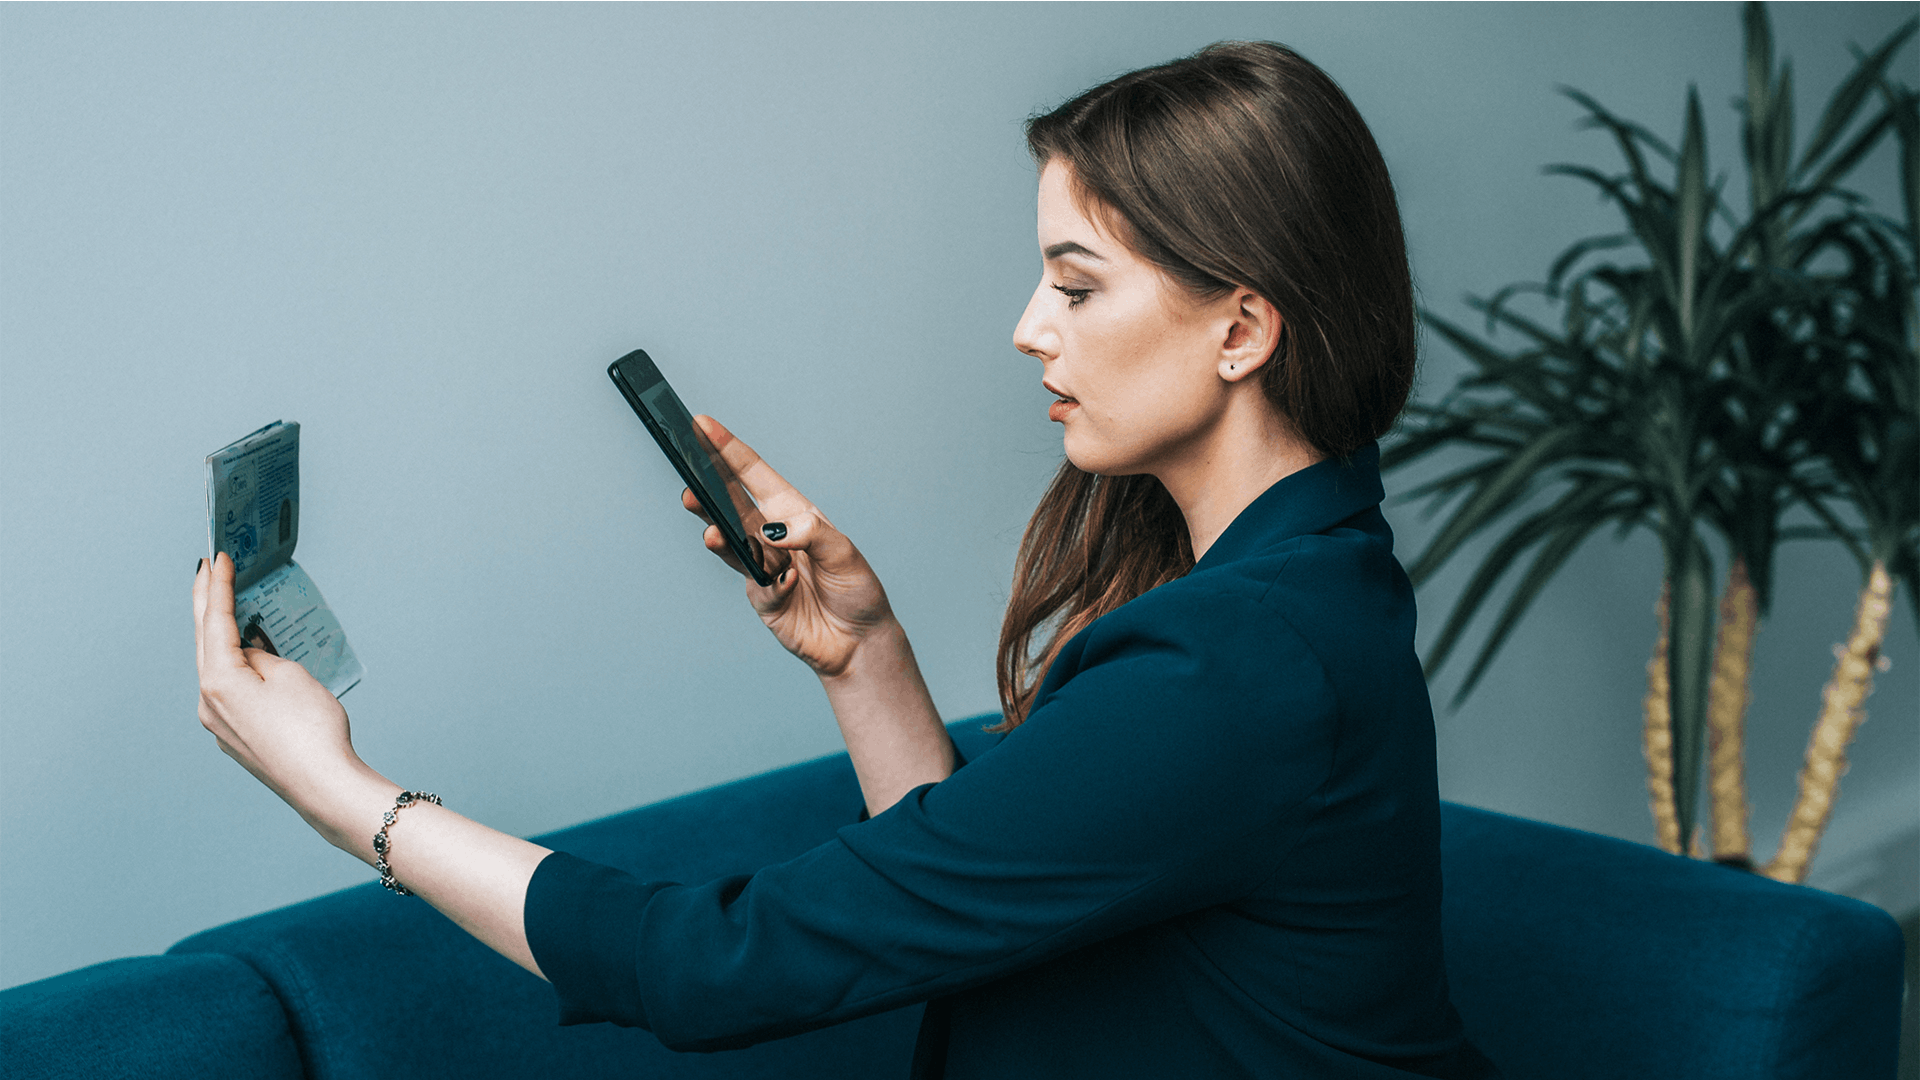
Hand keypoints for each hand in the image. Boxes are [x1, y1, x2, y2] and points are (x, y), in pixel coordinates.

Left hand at [193, 553, 378, 841]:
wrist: (324, 786)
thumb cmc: (312, 730)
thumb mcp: (290, 676)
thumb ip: (261, 657)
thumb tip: (247, 655)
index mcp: (219, 680)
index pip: (215, 621)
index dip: (220, 586)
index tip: (219, 557)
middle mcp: (209, 703)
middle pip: (205, 642)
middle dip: (209, 605)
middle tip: (210, 571)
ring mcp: (221, 724)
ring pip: (216, 668)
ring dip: (222, 637)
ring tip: (230, 608)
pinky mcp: (238, 739)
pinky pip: (231, 692)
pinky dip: (237, 668)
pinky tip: (251, 660)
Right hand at [682, 416, 896, 678]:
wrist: (859, 642)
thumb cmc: (856, 590)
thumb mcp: (844, 554)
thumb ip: (811, 534)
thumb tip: (774, 531)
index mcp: (793, 512)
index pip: (753, 475)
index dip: (727, 450)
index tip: (701, 425)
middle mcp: (773, 535)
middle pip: (730, 504)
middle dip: (707, 490)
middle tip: (688, 481)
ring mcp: (763, 566)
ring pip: (730, 544)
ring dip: (718, 536)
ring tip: (711, 532)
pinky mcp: (761, 598)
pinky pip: (757, 586)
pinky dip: (771, 586)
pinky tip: (787, 587)